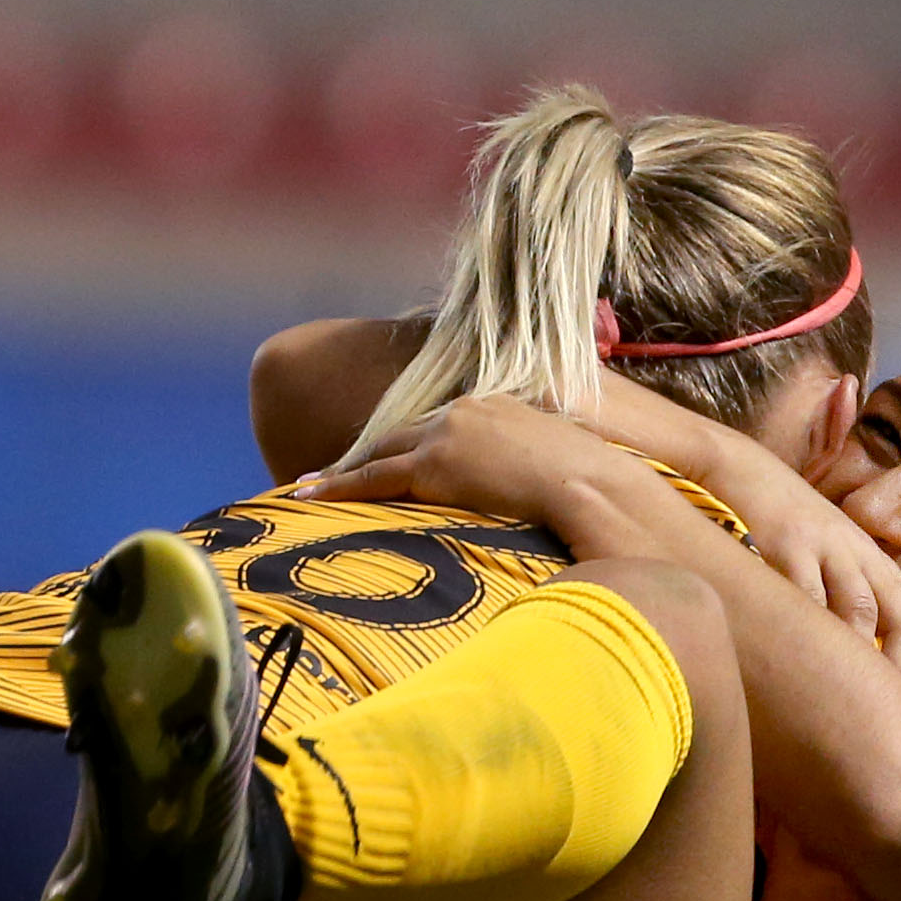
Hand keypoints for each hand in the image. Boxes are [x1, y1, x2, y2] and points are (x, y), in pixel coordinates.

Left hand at [296, 396, 659, 559]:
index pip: (439, 426)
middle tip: (329, 472)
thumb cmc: (596, 490)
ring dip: (342, 471)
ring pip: (380, 452)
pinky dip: (338, 486)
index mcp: (497, 405)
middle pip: (402, 433)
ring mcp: (449, 432)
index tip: (389, 459)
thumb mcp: (566, 465)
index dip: (409, 445)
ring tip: (305, 487)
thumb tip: (540, 494)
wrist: (595, 487)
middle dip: (367, 453)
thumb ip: (539, 469)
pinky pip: (374, 477)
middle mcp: (467, 409)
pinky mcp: (436, 463)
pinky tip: (306, 495)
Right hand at [584, 373, 900, 693]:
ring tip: (837, 698)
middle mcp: (864, 559)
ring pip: (861, 612)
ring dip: (855, 659)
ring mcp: (827, 548)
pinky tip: (792, 660)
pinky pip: (804, 593)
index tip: (900, 710)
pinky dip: (805, 630)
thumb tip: (854, 675)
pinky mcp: (786, 541)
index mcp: (878, 569)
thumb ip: (846, 609)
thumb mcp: (827, 563)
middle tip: (876, 717)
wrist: (740, 470)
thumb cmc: (780, 528)